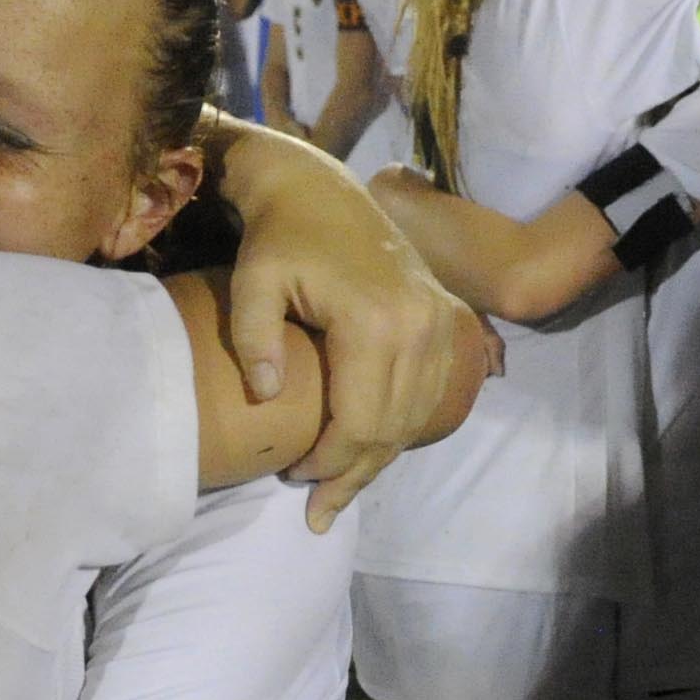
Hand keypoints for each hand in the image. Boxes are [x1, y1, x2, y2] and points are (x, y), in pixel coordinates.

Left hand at [222, 135, 476, 527]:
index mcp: (376, 320)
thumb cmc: (279, 238)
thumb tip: (267, 397)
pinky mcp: (448, 319)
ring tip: (340, 492)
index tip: (293, 478)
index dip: (329, 462)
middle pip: (392, 429)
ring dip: (380, 460)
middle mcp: (420, 326)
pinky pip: (434, 392)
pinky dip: (405, 427)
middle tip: (317, 509)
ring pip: (416, 417)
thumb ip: (252, 338)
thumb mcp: (251, 281)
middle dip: (353, 475)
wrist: (322, 190)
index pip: (360, 421)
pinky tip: (377, 449)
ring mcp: (440, 323)